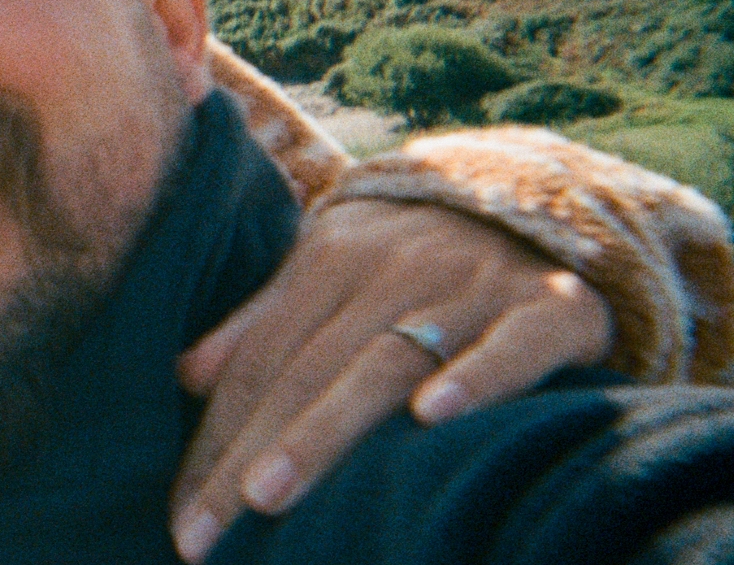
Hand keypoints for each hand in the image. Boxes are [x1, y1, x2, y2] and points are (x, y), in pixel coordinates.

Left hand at [168, 199, 610, 562]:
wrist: (548, 203)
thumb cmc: (416, 259)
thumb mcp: (336, 269)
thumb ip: (266, 320)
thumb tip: (187, 374)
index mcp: (330, 261)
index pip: (261, 362)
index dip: (215, 439)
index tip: (182, 517)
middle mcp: (393, 270)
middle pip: (306, 371)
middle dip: (247, 453)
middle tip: (205, 529)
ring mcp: (472, 287)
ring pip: (385, 363)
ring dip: (323, 431)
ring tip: (266, 496)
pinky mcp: (552, 308)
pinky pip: (510, 346)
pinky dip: (473, 378)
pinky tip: (430, 417)